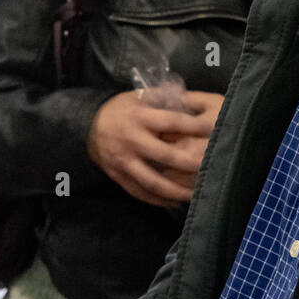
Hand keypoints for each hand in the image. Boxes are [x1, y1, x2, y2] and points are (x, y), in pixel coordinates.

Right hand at [86, 91, 219, 207]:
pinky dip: (157, 200)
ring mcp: (124, 161)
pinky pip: (139, 192)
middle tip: (208, 167)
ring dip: (174, 190)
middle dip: (188, 163)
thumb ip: (162, 98)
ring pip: (152, 181)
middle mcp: (132, 140)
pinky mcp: (118, 176)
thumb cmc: (121, 109)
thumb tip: (191, 99)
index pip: (171, 121)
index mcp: (140, 117)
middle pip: (164, 155)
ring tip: (194, 194)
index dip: (193, 126)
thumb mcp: (138, 96)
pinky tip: (174, 202)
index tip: (211, 131)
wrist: (87, 127)